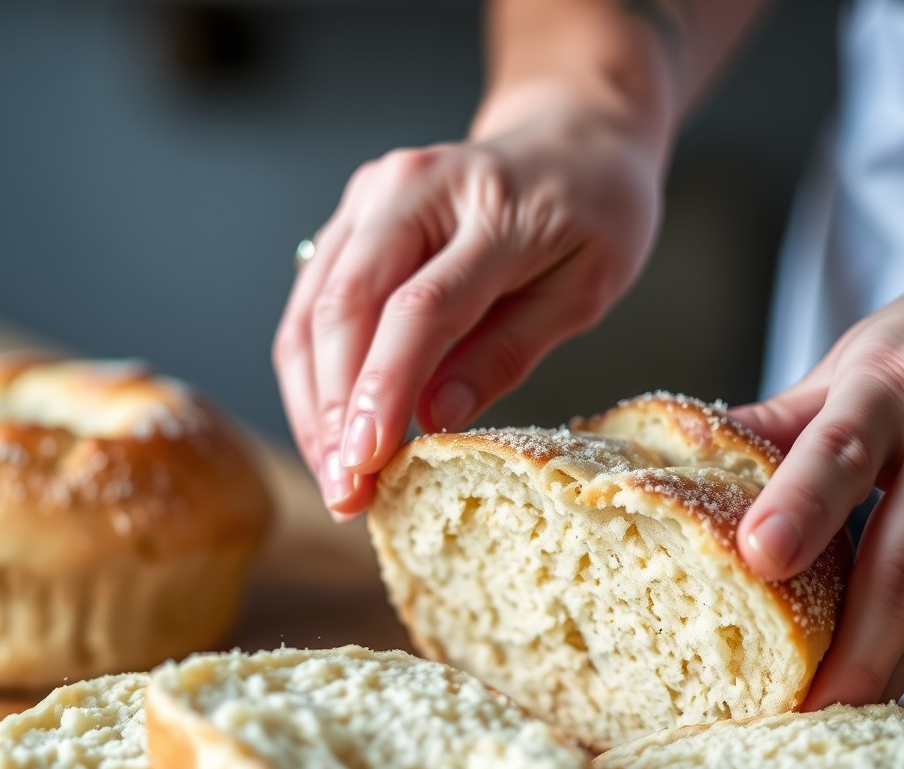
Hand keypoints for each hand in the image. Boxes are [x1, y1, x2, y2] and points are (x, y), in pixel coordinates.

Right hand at [272, 92, 666, 518]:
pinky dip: (313, 373)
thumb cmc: (591, 214)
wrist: (567, 139)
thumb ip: (509, 350)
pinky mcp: (350, 218)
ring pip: (313, 310)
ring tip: (333, 475)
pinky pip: (312, 303)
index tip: (365, 463)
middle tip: (345, 493)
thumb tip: (436, 418)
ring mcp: (371, 196)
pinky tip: (328, 427)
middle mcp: (414, 187)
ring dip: (314, 402)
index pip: (420, 307)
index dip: (385, 390)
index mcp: (492, 204)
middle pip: (346, 307)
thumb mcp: (583, 289)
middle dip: (335, 411)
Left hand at [731, 262, 903, 706]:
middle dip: (856, 645)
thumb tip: (680, 478)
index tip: (759, 559)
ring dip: (886, 666)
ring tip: (829, 717)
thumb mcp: (827, 377)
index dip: (801, 506)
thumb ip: (766, 431)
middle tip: (804, 705)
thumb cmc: (896, 361)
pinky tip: (875, 689)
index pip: (837, 451)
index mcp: (883, 391)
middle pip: (902, 557)